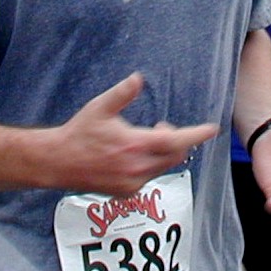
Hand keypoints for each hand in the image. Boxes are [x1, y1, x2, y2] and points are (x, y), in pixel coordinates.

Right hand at [55, 72, 217, 195]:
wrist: (58, 163)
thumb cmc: (79, 133)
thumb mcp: (100, 108)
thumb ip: (122, 93)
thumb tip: (138, 78)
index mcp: (134, 145)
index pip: (175, 141)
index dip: (196, 135)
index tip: (211, 129)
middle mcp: (136, 168)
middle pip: (174, 156)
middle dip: (177, 141)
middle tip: (161, 127)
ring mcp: (132, 183)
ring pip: (162, 167)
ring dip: (163, 153)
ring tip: (144, 140)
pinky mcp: (126, 192)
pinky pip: (149, 178)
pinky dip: (150, 165)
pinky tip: (132, 157)